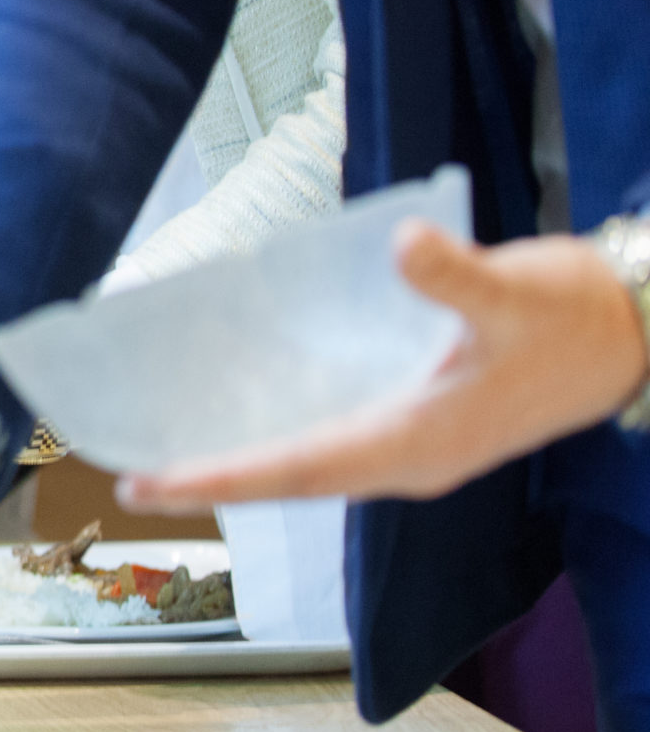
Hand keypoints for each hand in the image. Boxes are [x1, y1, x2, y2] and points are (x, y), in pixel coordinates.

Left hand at [120, 221, 649, 510]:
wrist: (634, 335)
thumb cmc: (573, 316)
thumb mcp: (517, 289)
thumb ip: (457, 275)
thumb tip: (405, 248)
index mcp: (418, 442)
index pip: (298, 468)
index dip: (223, 477)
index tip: (155, 484)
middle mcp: (406, 459)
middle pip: (291, 479)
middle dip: (214, 479)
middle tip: (132, 480)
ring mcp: (413, 447)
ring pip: (309, 465)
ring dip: (242, 464)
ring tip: (169, 456)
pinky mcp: (419, 423)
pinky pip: (332, 440)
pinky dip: (282, 436)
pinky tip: (245, 414)